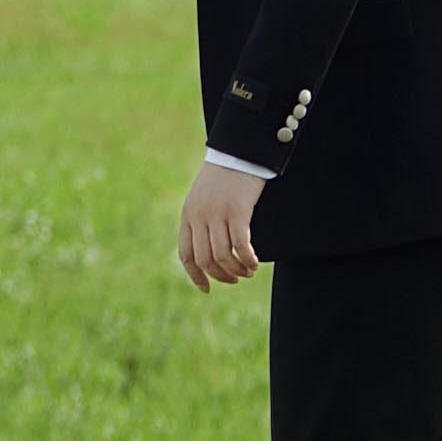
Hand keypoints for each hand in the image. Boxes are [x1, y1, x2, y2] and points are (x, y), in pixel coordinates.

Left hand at [176, 156, 262, 290]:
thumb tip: (210, 250)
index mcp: (188, 215)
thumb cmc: (225, 175)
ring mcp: (217, 213)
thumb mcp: (203, 197)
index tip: (207, 289)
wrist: (239, 151)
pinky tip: (254, 263)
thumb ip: (202, 220)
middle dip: (221, 276)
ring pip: (223, 256)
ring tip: (249, 271)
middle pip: (205, 260)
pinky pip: (240, 245)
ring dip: (237, 270)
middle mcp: (199, 216)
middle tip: (236, 279)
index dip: (196, 276)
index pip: (186, 255)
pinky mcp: (237, 210)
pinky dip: (247, 259)